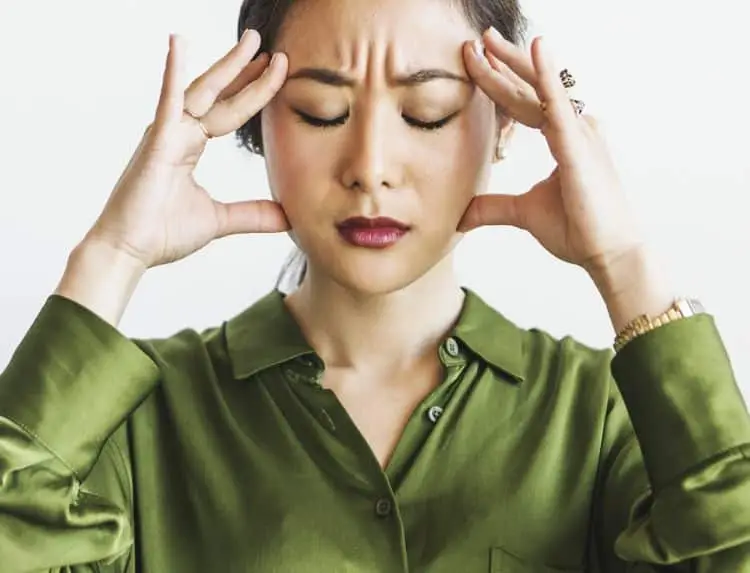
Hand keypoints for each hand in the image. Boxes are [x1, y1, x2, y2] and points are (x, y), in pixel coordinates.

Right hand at [84, 30, 289, 268]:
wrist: (129, 251)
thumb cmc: (162, 233)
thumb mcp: (219, 220)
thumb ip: (252, 214)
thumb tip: (288, 217)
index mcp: (190, 146)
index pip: (229, 112)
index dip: (252, 93)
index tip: (275, 73)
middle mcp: (178, 133)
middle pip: (219, 94)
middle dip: (246, 71)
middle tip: (270, 48)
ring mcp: (165, 134)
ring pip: (202, 92)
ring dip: (227, 65)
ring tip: (251, 42)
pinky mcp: (155, 143)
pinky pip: (168, 102)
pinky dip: (173, 73)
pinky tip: (179, 43)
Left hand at [459, 28, 643, 274]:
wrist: (607, 254)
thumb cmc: (578, 229)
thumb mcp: (525, 213)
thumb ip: (494, 206)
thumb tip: (462, 215)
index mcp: (563, 138)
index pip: (524, 103)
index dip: (500, 83)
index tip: (476, 63)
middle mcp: (573, 129)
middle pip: (531, 89)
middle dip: (503, 63)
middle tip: (478, 40)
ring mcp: (579, 135)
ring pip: (538, 92)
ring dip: (513, 64)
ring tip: (488, 40)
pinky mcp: (579, 148)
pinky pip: (559, 108)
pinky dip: (548, 78)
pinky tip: (538, 49)